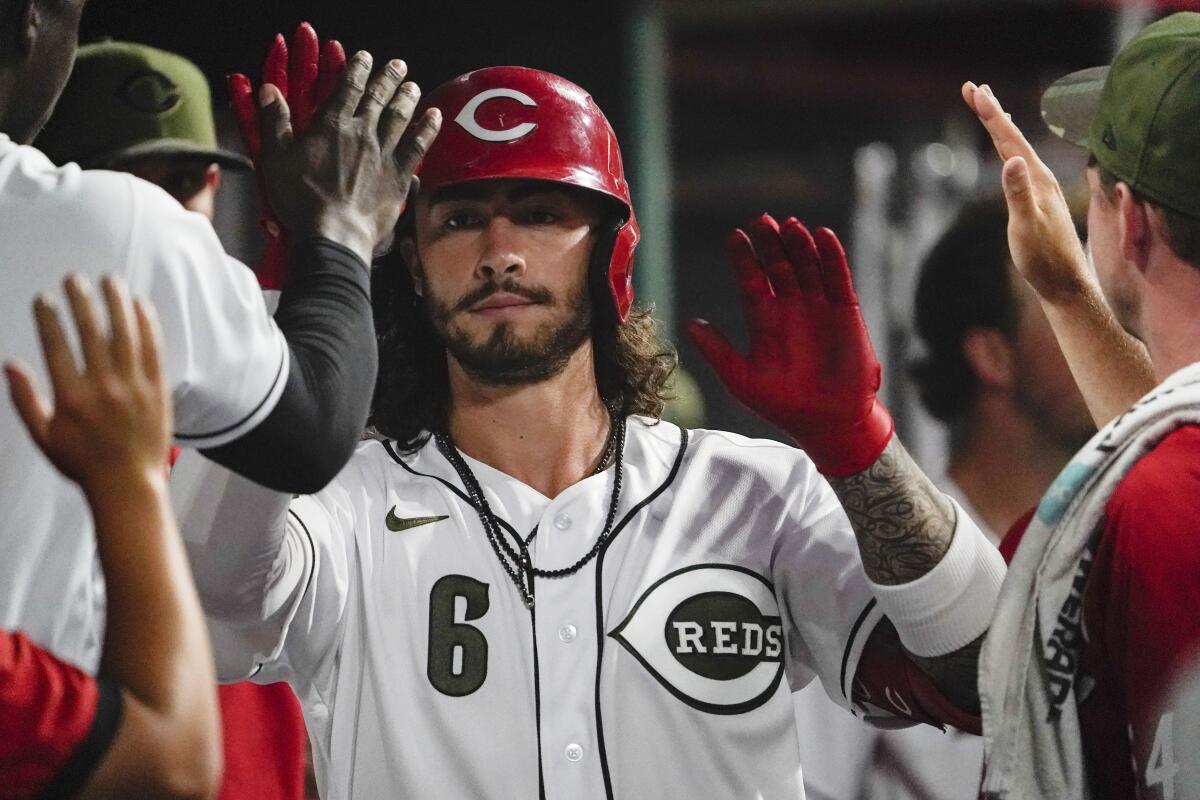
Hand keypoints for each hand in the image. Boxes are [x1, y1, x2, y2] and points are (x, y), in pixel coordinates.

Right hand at [5, 276, 170, 494]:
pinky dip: (147, 325)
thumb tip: (9, 364)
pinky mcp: (157, 389)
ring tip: (109, 280)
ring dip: (116, 304)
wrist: (128, 484)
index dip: (48, 319)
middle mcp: (103, 388)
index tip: (43, 299)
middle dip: (81, 301)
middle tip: (74, 278)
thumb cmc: (83, 463)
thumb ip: (26, 399)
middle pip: (92, 333)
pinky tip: (140, 305)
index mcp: (72, 398)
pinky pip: (153, 350)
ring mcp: (133, 387)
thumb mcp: (44, 436)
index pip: (57, 347)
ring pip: (125, 335)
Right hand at [236, 34, 440, 265]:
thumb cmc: (301, 201)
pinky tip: (435, 116)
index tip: (364, 57)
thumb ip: (275, 123)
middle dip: (388, 77)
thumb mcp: (276, 160)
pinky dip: (428, 128)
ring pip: (400, 117)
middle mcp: (362, 133)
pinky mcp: (400, 176)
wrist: (334, 233)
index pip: (348, 87)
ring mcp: (384, 153)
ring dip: (407, 97)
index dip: (357, 68)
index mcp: (331, 125)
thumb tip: (268, 91)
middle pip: (378, 97)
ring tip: (412, 85)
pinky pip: (419, 146)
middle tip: (397, 64)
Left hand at [688, 214, 892, 475]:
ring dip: (799, 244)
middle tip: (761, 220)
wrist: (827, 422)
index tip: (734, 237)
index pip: (751, 279)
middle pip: (778, 265)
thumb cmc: (783, 404)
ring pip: (807, 265)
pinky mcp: (845, 310)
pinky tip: (822, 236)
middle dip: (770, 243)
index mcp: (764, 319)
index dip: (744, 258)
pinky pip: (838, 277)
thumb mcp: (741, 379)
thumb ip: (717, 350)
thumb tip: (689, 325)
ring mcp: (818, 306)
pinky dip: (832, 256)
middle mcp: (791, 307)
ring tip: (789, 225)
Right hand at [962, 81, 1092, 303]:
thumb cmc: (1043, 258)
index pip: (1009, 139)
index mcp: (1036, 179)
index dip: (991, 115)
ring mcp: (1039, 188)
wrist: (1064, 282)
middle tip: (973, 88)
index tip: (975, 91)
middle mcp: (1039, 177)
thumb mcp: (1027, 226)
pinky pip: (1018, 164)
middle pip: (1012, 137)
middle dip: (992, 112)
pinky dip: (1008, 149)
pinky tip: (1007, 151)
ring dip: (1000, 127)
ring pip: (1015, 148)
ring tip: (988, 108)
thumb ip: (1019, 193)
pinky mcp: (1035, 199)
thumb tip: (1010, 160)